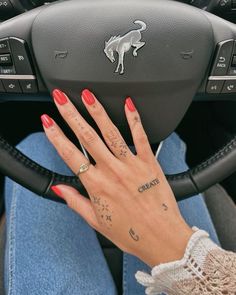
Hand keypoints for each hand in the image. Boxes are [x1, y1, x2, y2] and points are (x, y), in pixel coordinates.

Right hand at [41, 89, 192, 266]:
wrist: (162, 237)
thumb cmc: (131, 232)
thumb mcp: (97, 221)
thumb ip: (76, 202)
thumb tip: (60, 189)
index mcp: (97, 185)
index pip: (70, 154)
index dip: (56, 136)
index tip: (48, 122)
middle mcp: (112, 171)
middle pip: (87, 137)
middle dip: (71, 114)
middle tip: (61, 98)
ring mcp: (131, 165)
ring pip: (111, 132)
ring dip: (97, 111)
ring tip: (87, 95)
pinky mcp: (149, 162)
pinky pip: (141, 136)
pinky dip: (134, 119)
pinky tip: (128, 104)